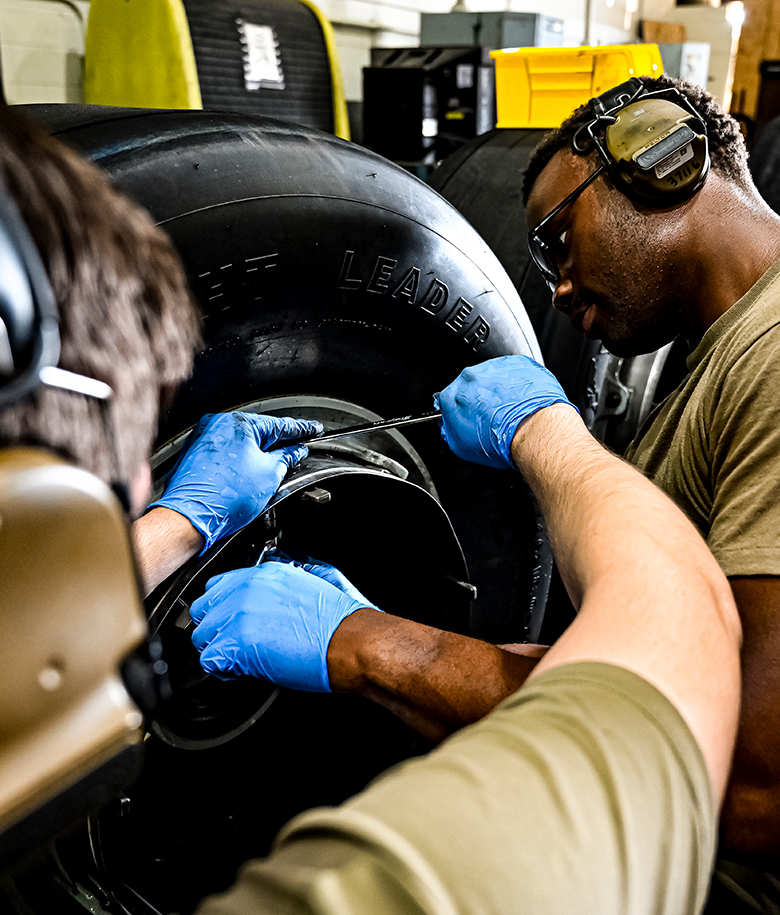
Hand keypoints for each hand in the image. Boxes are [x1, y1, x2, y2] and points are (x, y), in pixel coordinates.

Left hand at [148, 412, 321, 550]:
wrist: (190, 516)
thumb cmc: (225, 497)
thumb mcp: (270, 475)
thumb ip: (286, 457)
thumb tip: (295, 452)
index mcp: (239, 423)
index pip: (280, 425)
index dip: (301, 430)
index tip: (313, 430)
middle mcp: (218, 424)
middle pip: (258, 431)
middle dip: (277, 443)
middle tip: (295, 451)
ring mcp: (204, 437)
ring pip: (241, 441)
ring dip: (256, 453)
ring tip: (268, 470)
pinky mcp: (195, 452)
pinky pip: (225, 450)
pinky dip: (238, 459)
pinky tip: (245, 474)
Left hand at [190, 555, 379, 691]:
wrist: (349, 639)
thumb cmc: (337, 619)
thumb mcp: (307, 583)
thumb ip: (276, 587)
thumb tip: (266, 601)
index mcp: (263, 573)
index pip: (219, 587)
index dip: (224, 609)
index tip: (234, 623)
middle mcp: (246, 588)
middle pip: (204, 609)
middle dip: (216, 628)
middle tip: (237, 644)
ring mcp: (238, 614)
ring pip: (202, 636)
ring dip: (219, 650)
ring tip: (243, 660)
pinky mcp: (236, 642)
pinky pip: (209, 660)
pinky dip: (223, 670)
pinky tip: (244, 671)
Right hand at [434, 355, 575, 470]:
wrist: (533, 430)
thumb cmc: (501, 440)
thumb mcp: (462, 447)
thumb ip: (449, 431)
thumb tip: (449, 427)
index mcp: (452, 396)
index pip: (450, 400)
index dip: (462, 411)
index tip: (471, 417)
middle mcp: (470, 377)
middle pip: (471, 385)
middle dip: (481, 399)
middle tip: (494, 416)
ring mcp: (494, 368)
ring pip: (493, 376)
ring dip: (500, 390)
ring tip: (513, 410)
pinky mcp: (517, 363)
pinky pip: (515, 371)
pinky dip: (518, 384)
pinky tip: (525, 401)